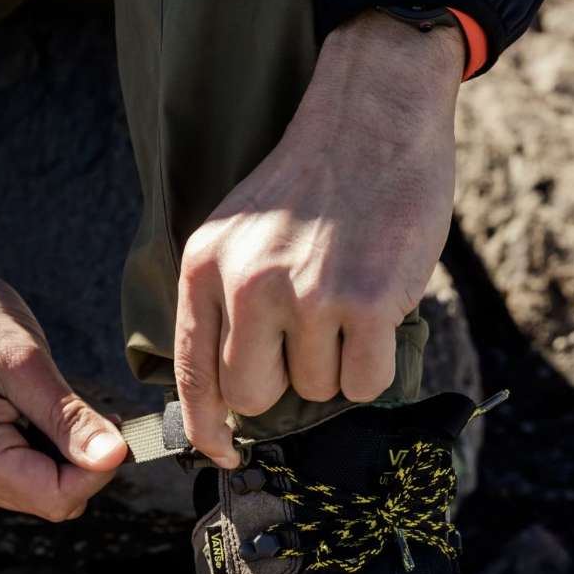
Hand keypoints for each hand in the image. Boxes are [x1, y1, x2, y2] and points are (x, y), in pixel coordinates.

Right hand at [0, 206, 126, 521]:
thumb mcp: (25, 359)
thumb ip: (67, 416)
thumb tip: (114, 457)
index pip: (55, 496)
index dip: (97, 468)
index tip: (112, 422)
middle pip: (48, 499)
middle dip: (80, 459)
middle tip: (84, 406)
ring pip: (37, 493)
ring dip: (60, 454)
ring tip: (46, 402)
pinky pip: (19, 479)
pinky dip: (40, 451)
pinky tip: (30, 413)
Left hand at [172, 11, 464, 466]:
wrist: (373, 117)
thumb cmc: (309, 183)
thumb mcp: (237, 232)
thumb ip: (225, 301)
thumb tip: (233, 394)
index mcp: (204, 268)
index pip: (193, 373)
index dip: (205, 427)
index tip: (223, 455)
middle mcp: (247, 285)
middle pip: (254, 396)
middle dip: (285, 385)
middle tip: (312, 344)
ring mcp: (307, 296)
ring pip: (316, 390)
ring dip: (338, 364)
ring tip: (349, 303)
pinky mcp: (367, 303)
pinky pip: (365, 383)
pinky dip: (376, 365)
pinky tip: (380, 315)